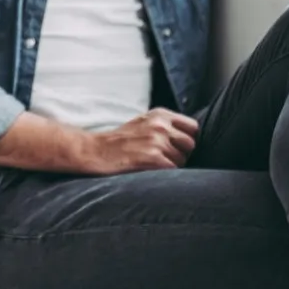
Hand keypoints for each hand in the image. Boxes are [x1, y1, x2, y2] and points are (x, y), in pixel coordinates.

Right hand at [83, 108, 198, 174]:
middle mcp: (160, 125)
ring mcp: (156, 141)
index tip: (176, 146)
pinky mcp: (153, 157)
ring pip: (182, 160)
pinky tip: (150, 171)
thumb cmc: (120, 141)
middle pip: (190, 144)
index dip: (186, 139)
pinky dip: (164, 174)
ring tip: (152, 164)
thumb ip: (165, 125)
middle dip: (181, 153)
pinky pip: (173, 170)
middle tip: (164, 158)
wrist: (95, 150)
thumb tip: (190, 138)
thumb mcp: (143, 122)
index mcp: (159, 114)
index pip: (193, 126)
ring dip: (171, 166)